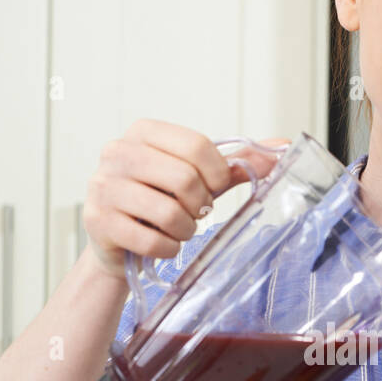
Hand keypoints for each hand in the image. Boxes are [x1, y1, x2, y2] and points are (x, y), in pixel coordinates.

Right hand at [84, 119, 289, 278]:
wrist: (118, 242)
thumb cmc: (161, 201)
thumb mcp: (196, 177)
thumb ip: (235, 162)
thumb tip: (283, 146)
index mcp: (144, 132)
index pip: (197, 145)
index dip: (218, 174)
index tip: (215, 188)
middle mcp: (117, 152)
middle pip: (184, 178)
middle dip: (200, 206)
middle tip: (195, 213)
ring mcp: (103, 186)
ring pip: (168, 212)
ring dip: (185, 230)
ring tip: (178, 229)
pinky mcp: (98, 220)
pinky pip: (151, 241)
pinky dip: (167, 248)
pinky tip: (162, 243)